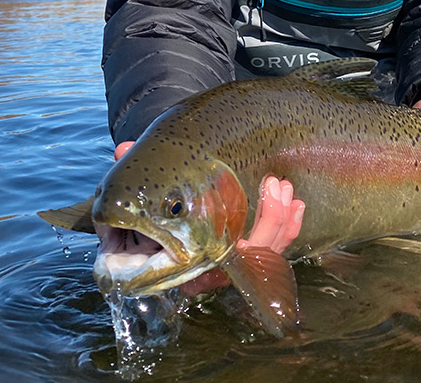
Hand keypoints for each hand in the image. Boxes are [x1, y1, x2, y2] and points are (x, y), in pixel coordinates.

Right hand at [113, 142, 303, 294]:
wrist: (160, 204)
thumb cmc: (152, 201)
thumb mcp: (143, 189)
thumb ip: (132, 172)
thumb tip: (123, 150)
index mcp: (182, 265)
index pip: (210, 269)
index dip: (231, 251)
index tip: (238, 223)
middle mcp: (211, 268)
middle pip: (248, 258)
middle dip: (268, 223)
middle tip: (273, 185)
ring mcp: (233, 258)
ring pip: (266, 252)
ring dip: (279, 219)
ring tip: (282, 185)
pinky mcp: (250, 246)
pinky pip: (277, 244)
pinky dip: (289, 226)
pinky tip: (297, 204)